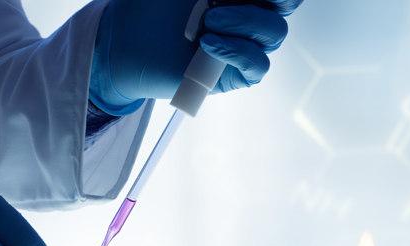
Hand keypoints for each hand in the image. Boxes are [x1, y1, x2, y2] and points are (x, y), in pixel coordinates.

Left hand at [88, 0, 301, 114]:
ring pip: (274, 33)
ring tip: (209, 20)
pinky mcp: (235, 75)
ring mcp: (245, 45)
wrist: (123, 40)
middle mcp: (250, 16)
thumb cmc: (151, 6)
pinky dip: (237, 50)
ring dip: (245, 21)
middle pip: (286, 6)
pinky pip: (258, 64)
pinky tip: (208, 45)